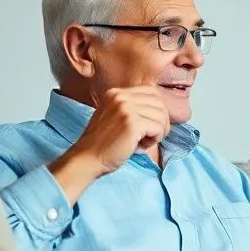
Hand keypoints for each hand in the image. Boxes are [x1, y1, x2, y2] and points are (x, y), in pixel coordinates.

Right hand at [49, 87, 170, 203]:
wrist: (87, 159)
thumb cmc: (104, 143)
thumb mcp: (116, 116)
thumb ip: (133, 108)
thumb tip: (161, 109)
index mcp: (116, 93)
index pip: (151, 91)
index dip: (157, 109)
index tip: (150, 125)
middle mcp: (120, 96)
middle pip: (158, 102)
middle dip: (161, 121)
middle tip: (151, 136)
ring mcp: (125, 108)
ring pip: (161, 115)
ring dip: (158, 131)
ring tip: (144, 141)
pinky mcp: (132, 122)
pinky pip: (158, 127)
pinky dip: (155, 139)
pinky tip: (142, 145)